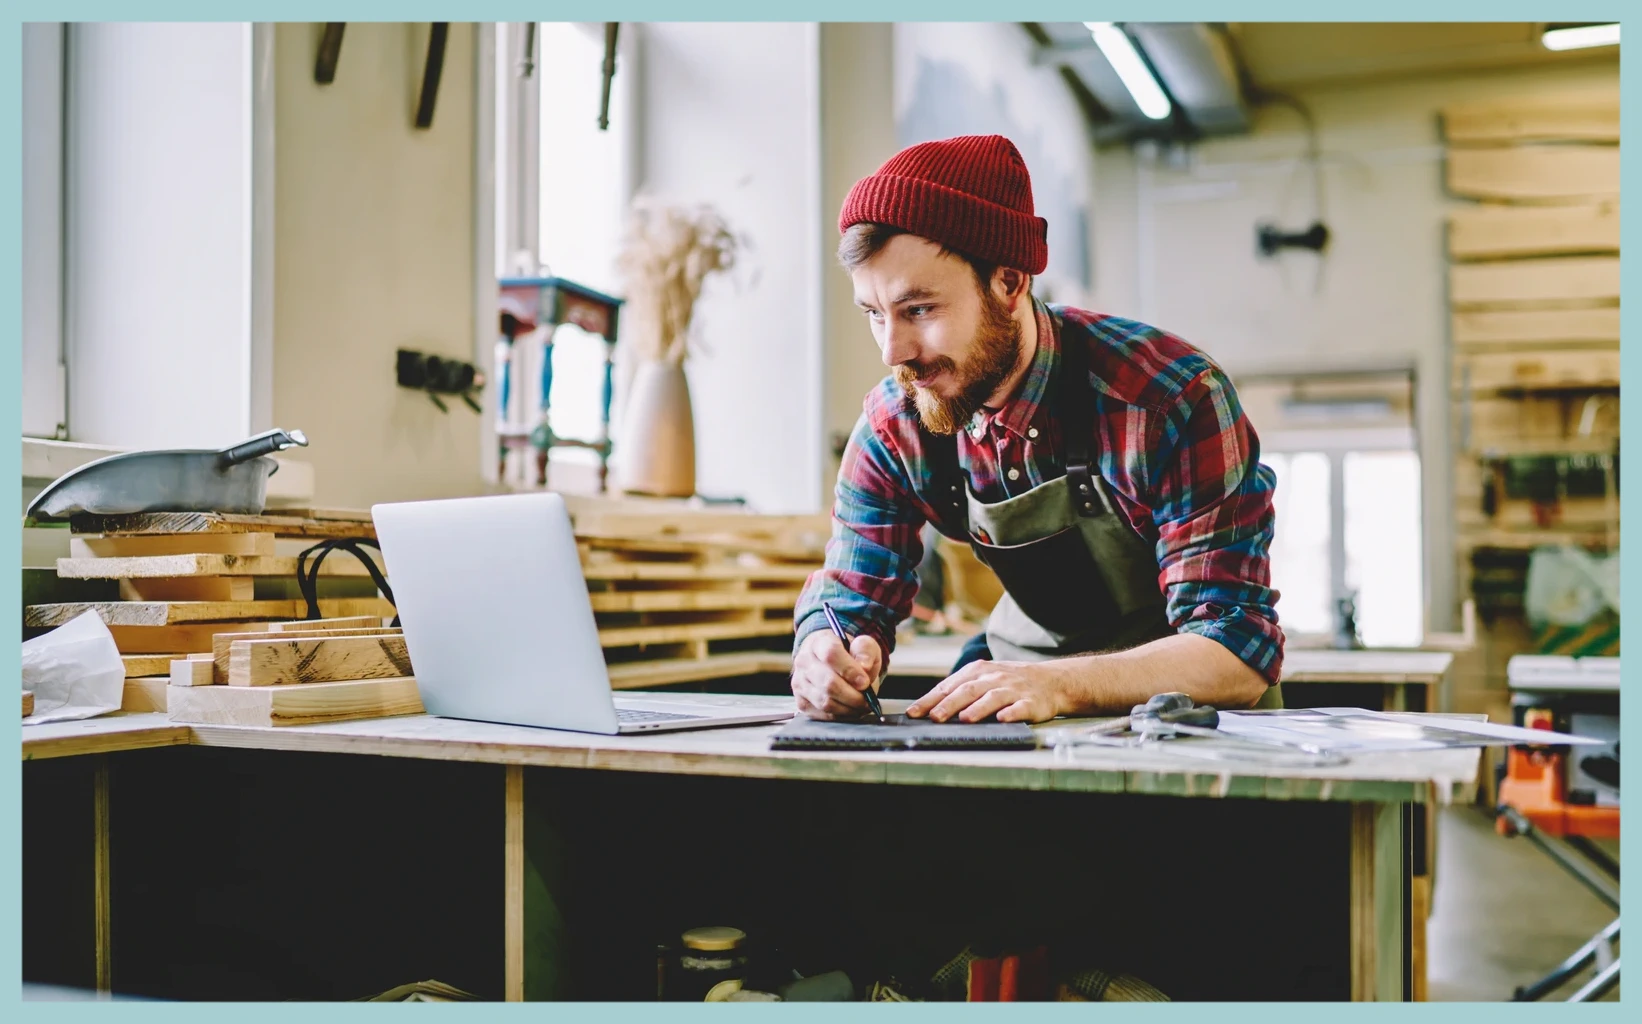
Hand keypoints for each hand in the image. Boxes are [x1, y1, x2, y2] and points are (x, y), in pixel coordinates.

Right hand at [791, 630, 882, 719]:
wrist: (831, 662)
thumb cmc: (849, 653)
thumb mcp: (863, 645)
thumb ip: (866, 650)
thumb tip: (865, 666)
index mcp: (819, 642)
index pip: (831, 654)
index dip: (849, 670)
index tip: (865, 682)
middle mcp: (804, 661)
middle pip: (828, 683)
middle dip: (853, 695)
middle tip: (867, 698)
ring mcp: (799, 682)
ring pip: (825, 702)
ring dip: (848, 707)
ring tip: (862, 704)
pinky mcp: (801, 701)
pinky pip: (823, 714)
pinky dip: (841, 715)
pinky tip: (850, 708)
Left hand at [906, 659, 1067, 723]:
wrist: (1051, 681)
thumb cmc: (1010, 682)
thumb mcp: (984, 677)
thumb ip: (960, 689)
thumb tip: (930, 708)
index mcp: (978, 671)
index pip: (949, 686)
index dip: (930, 700)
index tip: (913, 713)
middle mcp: (994, 678)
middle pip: (967, 690)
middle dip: (949, 704)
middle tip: (934, 717)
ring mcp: (1013, 690)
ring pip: (992, 698)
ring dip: (978, 708)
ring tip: (964, 719)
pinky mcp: (1031, 703)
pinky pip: (1020, 708)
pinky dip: (1011, 713)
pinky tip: (1002, 719)